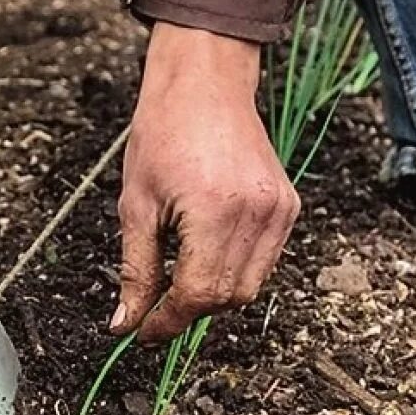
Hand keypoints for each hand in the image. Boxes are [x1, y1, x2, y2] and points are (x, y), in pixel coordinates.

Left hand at [111, 24, 299, 344]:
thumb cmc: (164, 132)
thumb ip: (136, 270)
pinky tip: (208, 252)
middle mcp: (257, 214)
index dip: (167, 321)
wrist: (204, 84)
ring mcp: (279, 211)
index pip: (197, 295)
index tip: (144, 330)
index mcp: (215, 211)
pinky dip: (235, 271)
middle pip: (226, 298)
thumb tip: (126, 324)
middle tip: (157, 305)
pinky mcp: (288, 206)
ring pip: (249, 287)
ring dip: (213, 295)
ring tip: (181, 273)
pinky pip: (264, 262)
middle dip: (189, 311)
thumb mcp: (136, 205)